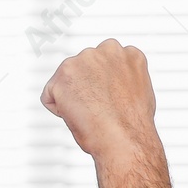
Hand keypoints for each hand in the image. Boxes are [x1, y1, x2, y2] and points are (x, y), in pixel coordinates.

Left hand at [40, 39, 160, 162]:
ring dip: (71, 97)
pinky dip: (57, 109)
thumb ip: (122, 79)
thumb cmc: (131, 124)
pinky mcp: (63, 74)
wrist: (124, 137)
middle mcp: (106, 50)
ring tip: (90, 113)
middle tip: (97, 108)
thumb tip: (111, 85)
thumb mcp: (138, 91)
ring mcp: (84, 60)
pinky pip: (48, 96)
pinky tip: (76, 116)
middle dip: (84, 87)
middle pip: (82, 69)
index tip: (107, 99)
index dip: (103, 87)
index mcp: (127, 54)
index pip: (104, 64)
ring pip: (65, 81)